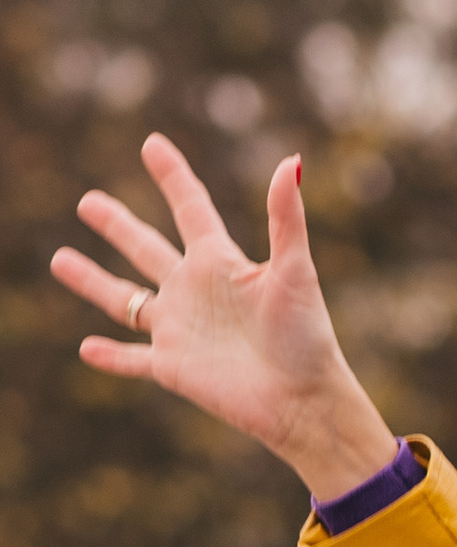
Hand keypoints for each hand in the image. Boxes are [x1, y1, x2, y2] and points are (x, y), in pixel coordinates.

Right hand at [50, 134, 399, 502]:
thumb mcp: (296, 271)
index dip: (172, 177)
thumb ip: (286, 218)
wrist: (304, 401)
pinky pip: (133, 359)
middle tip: (88, 202)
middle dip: (117, 225)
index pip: (190, 209)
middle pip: (146, 248)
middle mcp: (195, 291)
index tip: (152, 144)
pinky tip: (86, 348)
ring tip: (60, 259)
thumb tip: (291, 161)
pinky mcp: (173, 368)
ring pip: (125, 300)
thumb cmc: (307, 337)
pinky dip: (110, 356)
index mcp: (220, 262)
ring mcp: (181, 330)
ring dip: (92, 281)